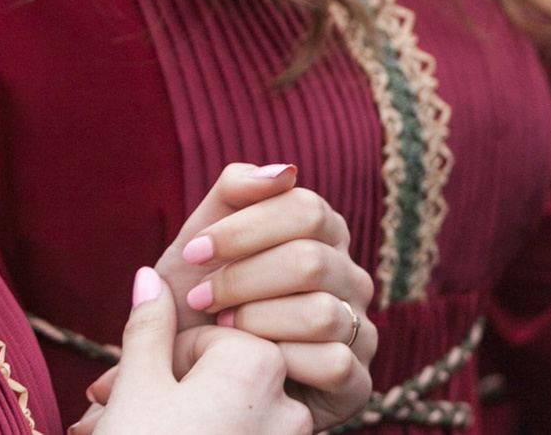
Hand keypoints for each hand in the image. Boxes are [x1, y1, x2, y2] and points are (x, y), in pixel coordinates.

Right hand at [69, 266, 309, 434]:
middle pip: (230, 372)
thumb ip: (149, 326)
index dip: (169, 361)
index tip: (148, 395)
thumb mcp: (137, 388)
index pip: (213, 336)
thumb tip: (151, 277)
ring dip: (200, 419)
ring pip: (240, 411)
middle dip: (186, 390)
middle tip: (150, 419)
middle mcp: (287, 406)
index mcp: (254, 367)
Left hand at [157, 164, 375, 430]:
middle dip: (241, 279)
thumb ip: (235, 191)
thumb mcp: (203, 237)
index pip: (305, 209)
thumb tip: (284, 171)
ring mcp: (359, 329)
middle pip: (310, 260)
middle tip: (201, 298)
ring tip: (221, 329)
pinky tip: (253, 362)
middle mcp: (349, 277)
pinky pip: (334, 363)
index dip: (244, 229)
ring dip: (255, 321)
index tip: (193, 252)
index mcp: (321, 233)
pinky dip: (282, 361)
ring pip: (322, 313)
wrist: (191, 367)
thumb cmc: (200, 294)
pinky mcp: (357, 380)